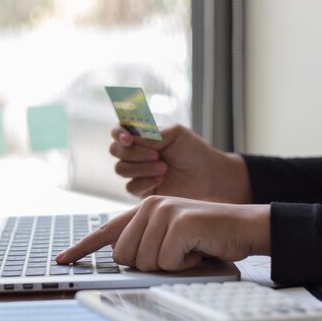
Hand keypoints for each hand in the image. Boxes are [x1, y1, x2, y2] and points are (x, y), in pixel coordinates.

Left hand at [56, 196, 269, 270]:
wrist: (243, 226)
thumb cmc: (208, 237)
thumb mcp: (171, 236)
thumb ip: (145, 241)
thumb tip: (121, 258)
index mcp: (144, 209)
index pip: (106, 231)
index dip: (82, 248)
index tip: (62, 260)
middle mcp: (149, 206)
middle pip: (125, 257)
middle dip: (150, 265)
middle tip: (176, 253)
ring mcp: (163, 212)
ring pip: (145, 263)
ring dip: (171, 265)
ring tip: (190, 249)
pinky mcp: (178, 223)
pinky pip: (167, 262)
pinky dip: (185, 264)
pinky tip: (198, 250)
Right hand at [109, 124, 251, 202]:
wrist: (207, 173)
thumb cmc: (192, 150)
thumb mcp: (175, 134)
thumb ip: (152, 134)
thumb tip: (131, 139)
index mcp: (141, 135)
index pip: (118, 130)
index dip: (118, 133)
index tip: (129, 138)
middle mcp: (135, 153)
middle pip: (115, 150)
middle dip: (134, 153)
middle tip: (157, 155)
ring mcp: (137, 172)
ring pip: (121, 169)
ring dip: (141, 168)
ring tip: (164, 168)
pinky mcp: (142, 190)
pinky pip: (130, 187)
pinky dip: (145, 182)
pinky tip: (161, 179)